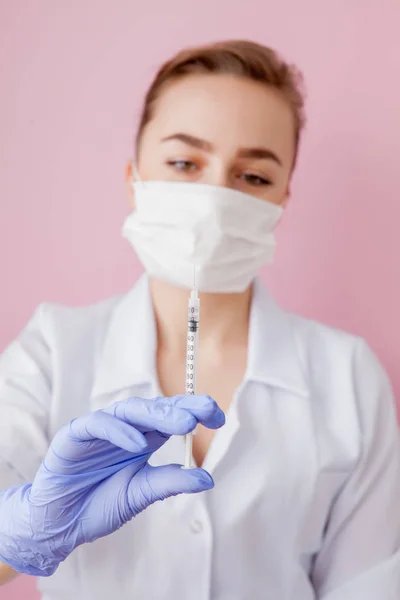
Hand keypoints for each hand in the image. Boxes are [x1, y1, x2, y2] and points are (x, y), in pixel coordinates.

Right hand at [0, 394, 223, 576]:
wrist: (59, 523)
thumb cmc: (99, 504)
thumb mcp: (141, 494)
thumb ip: (170, 482)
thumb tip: (208, 479)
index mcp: (143, 439)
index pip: (171, 417)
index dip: (194, 412)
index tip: (219, 417)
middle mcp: (124, 429)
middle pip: (155, 409)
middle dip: (182, 408)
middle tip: (206, 411)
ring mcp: (100, 429)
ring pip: (129, 411)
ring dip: (156, 415)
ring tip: (182, 423)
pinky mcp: (75, 434)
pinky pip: (98, 425)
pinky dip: (118, 431)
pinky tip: (138, 443)